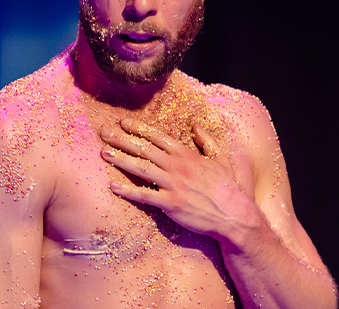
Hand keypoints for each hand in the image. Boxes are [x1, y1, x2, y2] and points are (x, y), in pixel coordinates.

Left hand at [100, 119, 258, 242]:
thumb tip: (196, 125)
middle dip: (122, 139)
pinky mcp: (171, 203)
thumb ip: (208, 141)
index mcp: (187, 155)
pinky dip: (128, 191)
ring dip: (121, 159)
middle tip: (103, 132)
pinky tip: (113, 186)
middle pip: (144, 149)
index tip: (123, 122)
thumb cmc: (229, 189)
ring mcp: (173, 185)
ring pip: (141, 168)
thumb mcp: (222, 159)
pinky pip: (145, 195)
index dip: (139, 128)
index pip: (157, 137)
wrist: (235, 216)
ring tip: (104, 153)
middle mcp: (177, 167)